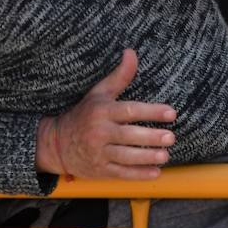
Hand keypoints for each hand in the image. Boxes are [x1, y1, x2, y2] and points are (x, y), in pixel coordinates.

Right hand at [37, 49, 176, 180]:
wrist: (56, 144)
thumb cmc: (84, 114)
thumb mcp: (99, 93)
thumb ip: (119, 76)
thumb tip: (131, 52)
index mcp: (102, 112)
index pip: (130, 111)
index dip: (152, 111)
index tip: (171, 113)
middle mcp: (99, 132)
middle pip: (130, 136)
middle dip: (152, 137)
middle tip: (171, 137)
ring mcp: (98, 153)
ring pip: (126, 157)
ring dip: (148, 157)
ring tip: (165, 155)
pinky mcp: (98, 170)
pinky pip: (121, 173)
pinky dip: (138, 175)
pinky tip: (155, 173)